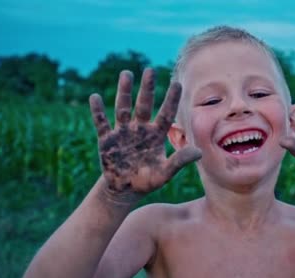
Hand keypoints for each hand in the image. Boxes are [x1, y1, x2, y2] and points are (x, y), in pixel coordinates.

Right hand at [89, 69, 201, 194]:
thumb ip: (179, 161)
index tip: (177, 84)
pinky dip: (97, 111)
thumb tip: (199, 152)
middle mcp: (140, 129)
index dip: (171, 100)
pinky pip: (101, 123)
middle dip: (147, 88)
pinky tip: (95, 97)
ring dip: (124, 92)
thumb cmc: (148, 181)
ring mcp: (123, 132)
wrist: (125, 190)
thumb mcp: (165, 173)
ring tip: (126, 74)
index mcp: (156, 135)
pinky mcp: (107, 140)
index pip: (165, 114)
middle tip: (150, 70)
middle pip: (144, 105)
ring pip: (123, 108)